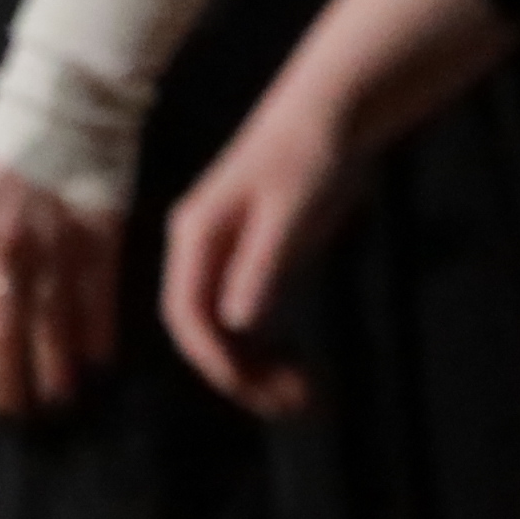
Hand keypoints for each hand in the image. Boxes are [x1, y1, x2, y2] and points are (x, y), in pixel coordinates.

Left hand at [0, 149, 125, 418]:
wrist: (65, 99)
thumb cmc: (8, 150)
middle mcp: (4, 246)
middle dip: (5, 382)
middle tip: (17, 416)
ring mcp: (54, 243)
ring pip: (49, 325)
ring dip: (53, 371)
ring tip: (58, 401)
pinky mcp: (99, 236)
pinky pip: (97, 299)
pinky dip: (97, 336)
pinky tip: (99, 362)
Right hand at [161, 97, 364, 417]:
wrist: (335, 113)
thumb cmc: (310, 155)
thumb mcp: (290, 212)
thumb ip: (262, 266)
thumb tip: (236, 326)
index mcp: (195, 235)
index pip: (184, 313)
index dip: (212, 360)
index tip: (252, 391)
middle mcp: (201, 251)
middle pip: (204, 331)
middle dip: (242, 375)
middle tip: (293, 405)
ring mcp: (228, 258)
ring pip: (228, 334)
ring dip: (259, 371)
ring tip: (306, 398)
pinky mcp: (256, 262)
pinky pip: (252, 322)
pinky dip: (273, 351)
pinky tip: (303, 369)